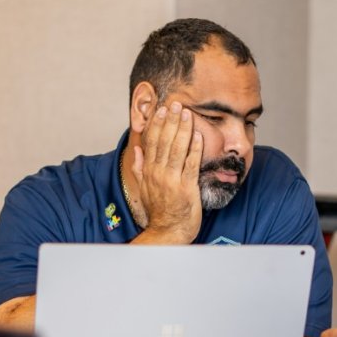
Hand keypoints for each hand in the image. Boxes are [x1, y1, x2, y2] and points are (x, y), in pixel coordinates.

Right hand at [132, 102, 203, 243]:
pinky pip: (191, 164)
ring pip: (177, 149)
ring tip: (187, 114)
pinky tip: (198, 136)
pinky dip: (195, 149)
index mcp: (148, 171)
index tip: (162, 110)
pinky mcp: (186, 187)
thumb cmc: (159, 211)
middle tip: (177, 104)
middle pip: (164, 141)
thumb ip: (140, 168)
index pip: (152, 142)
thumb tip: (138, 150)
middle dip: (171, 121)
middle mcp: (158, 173)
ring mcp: (172, 180)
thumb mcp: (144, 188)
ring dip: (183, 130)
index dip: (157, 124)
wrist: (168, 231)